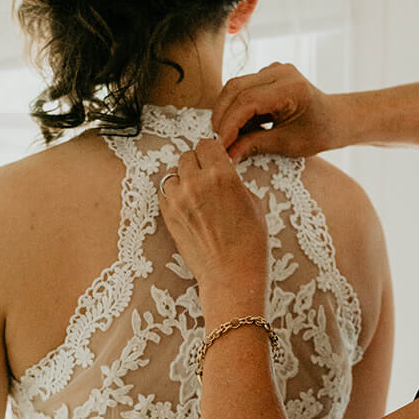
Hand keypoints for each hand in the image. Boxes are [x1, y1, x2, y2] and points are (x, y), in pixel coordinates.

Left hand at [157, 137, 268, 308]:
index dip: (212, 151)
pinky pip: (164, 193)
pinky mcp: (167, 215)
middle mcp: (196, 183)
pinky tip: (188, 207)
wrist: (231, 275)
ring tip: (196, 194)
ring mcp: (178, 200)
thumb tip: (221, 172)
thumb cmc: (249, 242)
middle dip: (198, 164)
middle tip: (207, 178)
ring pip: (172, 173)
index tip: (215, 159)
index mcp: (222, 175)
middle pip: (187, 155)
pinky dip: (174, 195)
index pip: (207, 144)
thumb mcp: (253, 202)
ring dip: (183, 179)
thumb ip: (233, 180)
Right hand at [211, 63, 343, 160]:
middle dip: (222, 116)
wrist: (335, 118)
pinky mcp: (267, 75)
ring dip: (226, 112)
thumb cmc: (318, 132)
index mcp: (291, 87)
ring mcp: (273, 70)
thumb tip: (227, 155)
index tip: (220, 145)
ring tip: (226, 137)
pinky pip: (242, 89)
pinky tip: (238, 128)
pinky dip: (235, 109)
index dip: (229, 124)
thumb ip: (255, 146)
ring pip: (235, 87)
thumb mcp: (288, 144)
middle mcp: (280, 72)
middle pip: (236, 88)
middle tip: (218, 142)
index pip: (248, 101)